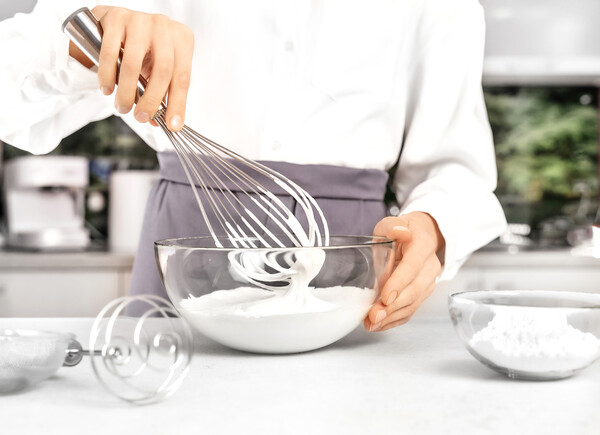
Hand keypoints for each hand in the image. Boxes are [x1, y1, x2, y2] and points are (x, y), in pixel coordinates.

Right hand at [68, 6, 193, 130]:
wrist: (115, 23)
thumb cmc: (143, 49)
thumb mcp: (157, 70)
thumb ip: (163, 94)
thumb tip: (163, 123)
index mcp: (182, 39)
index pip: (182, 77)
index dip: (177, 104)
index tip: (172, 126)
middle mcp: (164, 27)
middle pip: (162, 71)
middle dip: (150, 101)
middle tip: (140, 117)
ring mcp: (140, 20)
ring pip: (134, 64)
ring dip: (127, 92)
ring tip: (122, 106)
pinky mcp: (116, 17)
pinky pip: (110, 53)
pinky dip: (107, 76)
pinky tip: (107, 88)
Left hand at [364, 212, 443, 331]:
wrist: (420, 237)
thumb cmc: (402, 232)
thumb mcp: (392, 223)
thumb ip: (392, 226)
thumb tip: (398, 231)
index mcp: (423, 246)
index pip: (413, 266)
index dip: (400, 282)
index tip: (386, 297)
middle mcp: (430, 266)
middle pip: (414, 290)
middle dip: (393, 306)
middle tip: (374, 315)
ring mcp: (428, 282)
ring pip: (413, 304)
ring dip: (392, 317)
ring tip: (372, 323)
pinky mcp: (422, 294)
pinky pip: (410, 311)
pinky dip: (394, 320)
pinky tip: (379, 324)